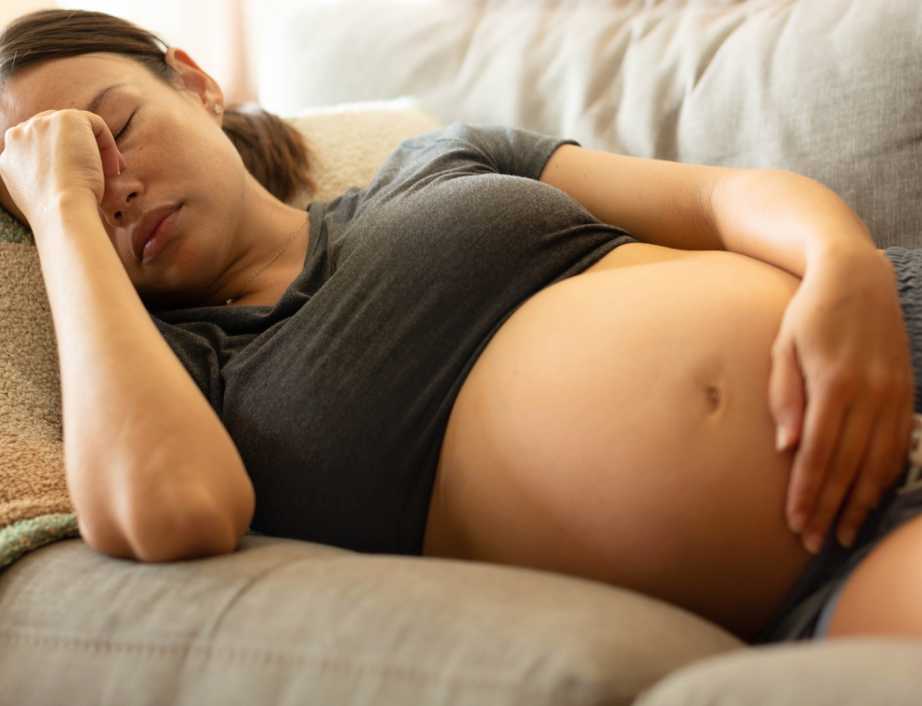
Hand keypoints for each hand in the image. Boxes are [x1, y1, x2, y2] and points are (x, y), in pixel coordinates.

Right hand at [0, 109, 126, 230]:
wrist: (61, 209)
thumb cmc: (57, 212)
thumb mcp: (40, 193)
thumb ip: (43, 176)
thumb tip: (65, 174)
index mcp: (10, 155)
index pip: (38, 145)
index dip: (64, 158)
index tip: (81, 177)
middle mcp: (19, 135)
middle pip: (55, 133)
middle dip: (79, 150)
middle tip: (102, 174)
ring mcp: (39, 124)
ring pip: (75, 128)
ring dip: (96, 149)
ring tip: (110, 174)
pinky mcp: (66, 119)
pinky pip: (94, 123)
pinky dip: (108, 144)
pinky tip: (113, 168)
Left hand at [768, 247, 914, 553]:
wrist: (858, 276)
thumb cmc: (809, 314)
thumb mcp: (784, 346)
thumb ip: (785, 395)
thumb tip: (787, 446)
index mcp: (835, 382)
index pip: (820, 452)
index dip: (808, 492)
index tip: (796, 523)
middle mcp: (871, 392)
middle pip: (850, 465)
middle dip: (830, 508)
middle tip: (814, 543)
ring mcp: (895, 393)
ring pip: (880, 462)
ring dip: (861, 503)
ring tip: (844, 535)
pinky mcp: (907, 392)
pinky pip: (900, 446)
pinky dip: (886, 477)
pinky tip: (871, 500)